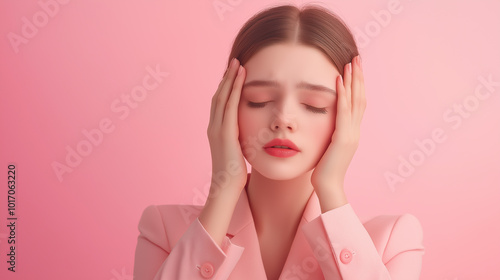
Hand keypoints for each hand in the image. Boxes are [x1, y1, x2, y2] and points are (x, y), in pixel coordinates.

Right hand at [207, 58, 247, 197]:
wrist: (226, 187)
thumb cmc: (234, 174)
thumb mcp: (237, 153)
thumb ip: (239, 141)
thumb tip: (248, 137)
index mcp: (216, 131)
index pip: (220, 103)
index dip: (226, 87)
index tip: (234, 74)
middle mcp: (213, 126)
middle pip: (219, 95)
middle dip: (227, 78)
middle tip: (235, 61)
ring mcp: (217, 128)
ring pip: (222, 97)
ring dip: (230, 79)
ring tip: (237, 63)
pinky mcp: (224, 132)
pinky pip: (229, 105)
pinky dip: (234, 89)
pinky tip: (241, 78)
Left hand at [311, 55, 365, 202]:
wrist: (328, 187)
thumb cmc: (324, 170)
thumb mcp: (328, 148)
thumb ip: (330, 135)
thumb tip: (325, 126)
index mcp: (352, 132)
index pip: (358, 104)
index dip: (357, 85)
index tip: (355, 69)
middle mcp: (355, 130)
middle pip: (361, 98)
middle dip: (359, 77)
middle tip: (358, 58)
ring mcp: (351, 133)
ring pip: (355, 101)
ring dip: (353, 80)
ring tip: (351, 62)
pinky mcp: (343, 137)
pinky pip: (343, 111)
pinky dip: (342, 94)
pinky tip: (338, 79)